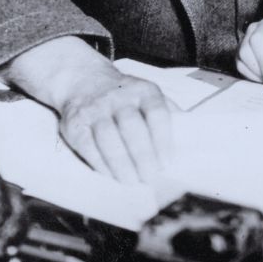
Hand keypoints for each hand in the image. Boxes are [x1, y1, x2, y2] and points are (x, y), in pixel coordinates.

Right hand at [52, 63, 174, 184]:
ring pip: (109, 138)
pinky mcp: (76, 123)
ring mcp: (95, 109)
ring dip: (121, 163)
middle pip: (132, 127)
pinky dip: (100, 163)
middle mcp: (118, 97)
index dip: (163, 139)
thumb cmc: (124, 96)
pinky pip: (88, 145)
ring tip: (132, 181)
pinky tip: (111, 175)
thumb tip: (186, 139)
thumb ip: (166, 112)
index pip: (156, 113)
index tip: (167, 163)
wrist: (83, 80)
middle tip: (150, 177)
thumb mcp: (147, 94)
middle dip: (143, 155)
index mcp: (143, 90)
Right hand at [236, 16, 262, 82]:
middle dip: (259, 69)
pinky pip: (241, 69)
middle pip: (245, 51)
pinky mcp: (242, 56)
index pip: (258, 39)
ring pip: (241, 61)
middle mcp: (254, 31)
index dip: (262, 57)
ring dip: (256, 75)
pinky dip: (253, 77)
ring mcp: (245, 43)